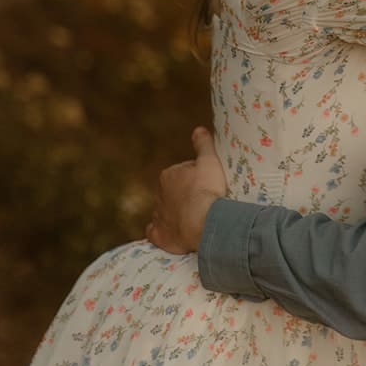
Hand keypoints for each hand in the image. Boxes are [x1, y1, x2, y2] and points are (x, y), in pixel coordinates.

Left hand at [145, 127, 228, 254]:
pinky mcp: (159, 236)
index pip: (181, 175)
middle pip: (172, 194)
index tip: (207, 186)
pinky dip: (161, 233)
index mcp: (168, 176)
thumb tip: (198, 129)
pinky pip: (155, 233)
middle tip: (203, 203)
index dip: (196, 180)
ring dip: (175, 215)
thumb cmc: (207, 190)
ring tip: (193, 220)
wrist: (204, 222)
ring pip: (164, 213)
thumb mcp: (210, 161)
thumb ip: (203, 144)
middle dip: (184, 197)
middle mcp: (159, 195)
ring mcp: (158, 216)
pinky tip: (171, 235)